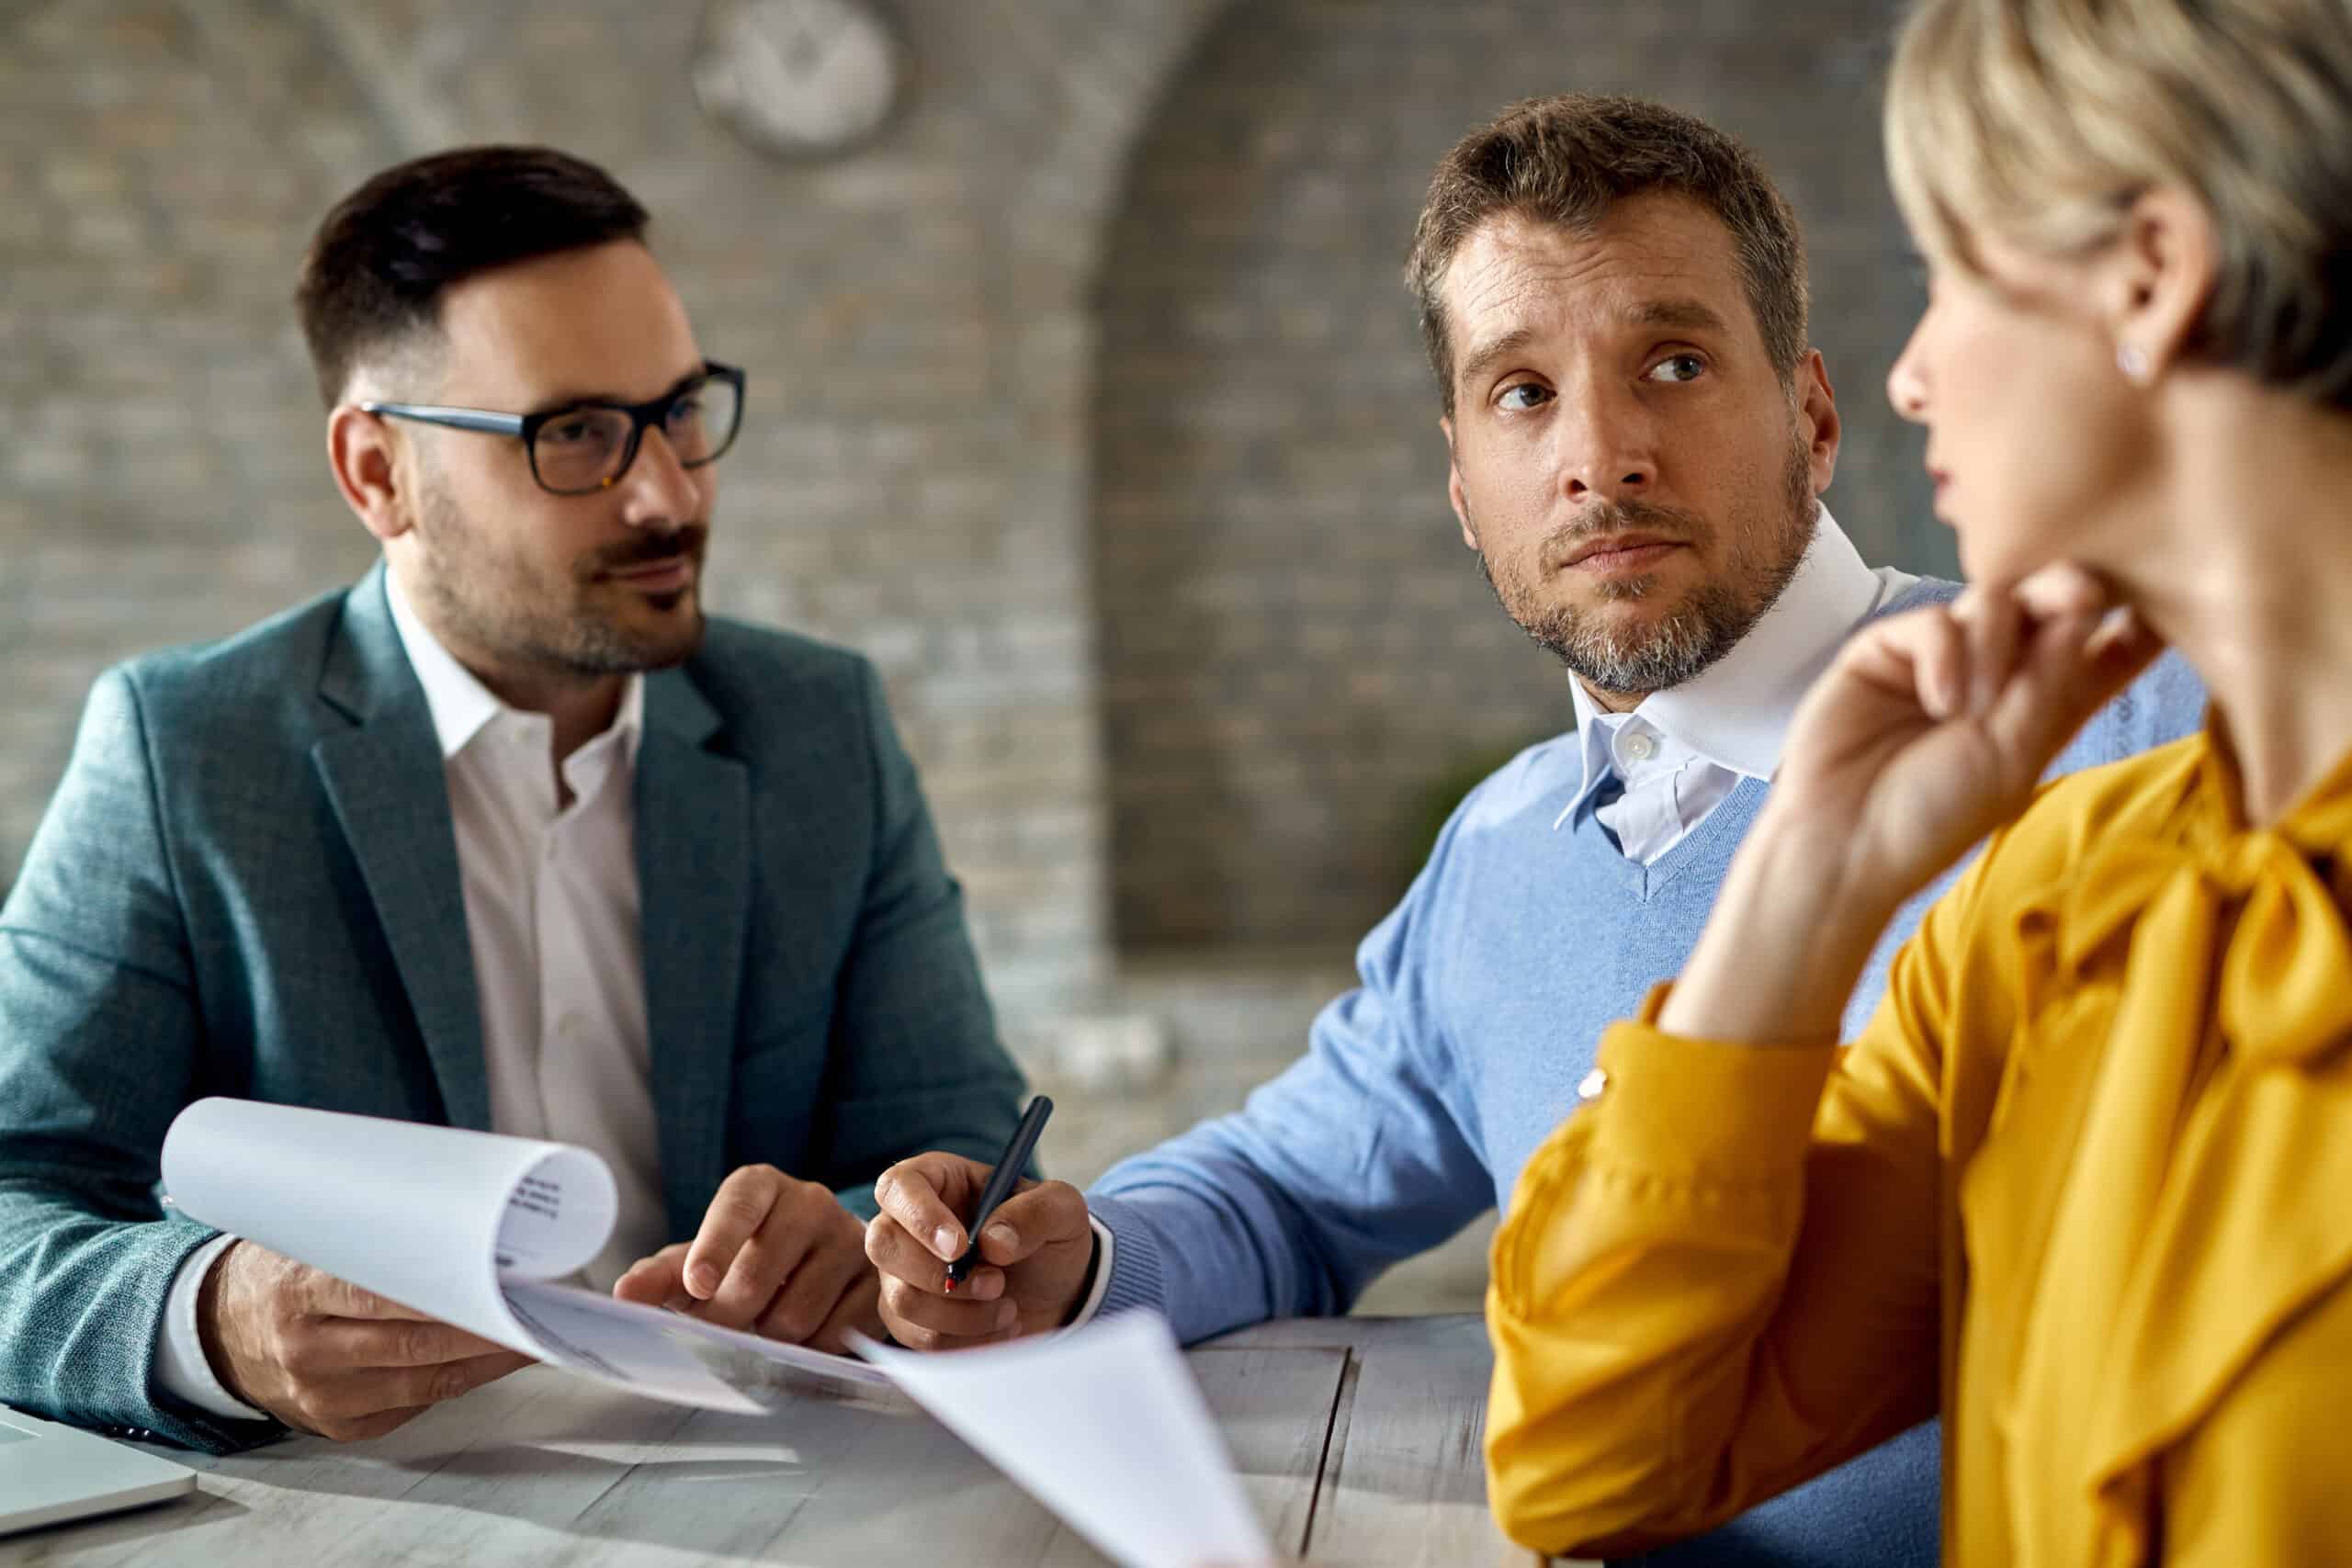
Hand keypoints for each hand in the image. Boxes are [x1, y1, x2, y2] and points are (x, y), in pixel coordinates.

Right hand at [197, 1239, 533, 1440]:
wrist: (219, 1330)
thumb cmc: (281, 1272)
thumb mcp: (313, 1238)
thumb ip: (374, 1230)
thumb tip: (459, 1203)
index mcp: (297, 1289)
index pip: (383, 1295)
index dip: (448, 1291)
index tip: (498, 1277)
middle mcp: (307, 1349)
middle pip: (415, 1343)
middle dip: (484, 1326)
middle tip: (534, 1303)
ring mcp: (323, 1395)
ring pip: (425, 1380)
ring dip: (486, 1358)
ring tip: (530, 1330)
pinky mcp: (340, 1424)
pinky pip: (416, 1404)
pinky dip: (461, 1380)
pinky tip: (492, 1358)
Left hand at [611, 1164, 879, 1352]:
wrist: (818, 1264)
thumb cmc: (746, 1260)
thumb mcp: (700, 1262)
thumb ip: (661, 1277)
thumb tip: (624, 1295)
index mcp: (761, 1187)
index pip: (737, 1205)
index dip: (716, 1245)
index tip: (696, 1286)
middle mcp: (811, 1201)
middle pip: (761, 1272)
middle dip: (730, 1317)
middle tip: (721, 1333)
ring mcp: (852, 1237)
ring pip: (798, 1313)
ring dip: (771, 1337)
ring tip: (767, 1326)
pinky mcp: (878, 1279)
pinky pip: (838, 1334)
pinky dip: (811, 1349)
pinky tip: (805, 1336)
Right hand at [866, 1152, 1093, 1349]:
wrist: (1056, 1293)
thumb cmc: (1050, 1238)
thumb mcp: (1062, 1211)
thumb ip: (1035, 1214)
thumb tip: (994, 1241)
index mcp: (938, 1181)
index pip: (898, 1187)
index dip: (920, 1217)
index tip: (960, 1247)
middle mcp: (909, 1224)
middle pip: (883, 1244)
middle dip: (941, 1275)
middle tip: (997, 1283)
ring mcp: (902, 1273)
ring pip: (900, 1299)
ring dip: (961, 1314)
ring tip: (1007, 1307)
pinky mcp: (909, 1318)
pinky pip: (916, 1337)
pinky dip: (963, 1340)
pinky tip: (997, 1326)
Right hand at [1768, 563, 2163, 912]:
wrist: (1845, 843)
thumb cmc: (1936, 816)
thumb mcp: (2016, 754)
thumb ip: (2052, 678)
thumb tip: (2089, 596)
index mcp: (2048, 703)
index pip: (2108, 645)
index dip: (2142, 617)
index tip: (2175, 592)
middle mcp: (2000, 670)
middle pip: (2052, 602)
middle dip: (2073, 590)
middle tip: (2085, 593)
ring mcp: (1943, 654)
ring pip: (1993, 600)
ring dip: (1998, 642)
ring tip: (1977, 705)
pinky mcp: (1888, 647)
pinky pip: (1933, 621)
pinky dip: (1945, 654)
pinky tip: (1939, 702)